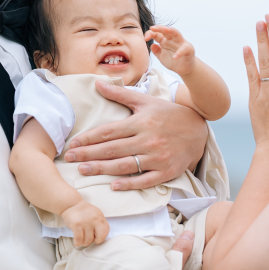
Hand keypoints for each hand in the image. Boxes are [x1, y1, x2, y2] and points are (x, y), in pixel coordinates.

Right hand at [60, 201, 109, 247]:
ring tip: (82, 240)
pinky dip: (77, 243)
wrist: (71, 204)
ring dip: (84, 243)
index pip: (106, 231)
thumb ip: (100, 223)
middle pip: (100, 237)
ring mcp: (86, 222)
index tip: (96, 238)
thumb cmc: (83, 211)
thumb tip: (101, 236)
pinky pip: (79, 240)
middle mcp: (95, 219)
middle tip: (90, 240)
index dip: (101, 237)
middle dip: (95, 241)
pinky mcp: (76, 225)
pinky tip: (77, 242)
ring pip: (88, 241)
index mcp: (100, 217)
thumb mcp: (96, 214)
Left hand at [64, 83, 207, 190]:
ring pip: (125, 166)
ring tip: (83, 171)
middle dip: (89, 154)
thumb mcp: (145, 101)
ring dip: (102, 169)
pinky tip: (113, 186)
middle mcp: (148, 140)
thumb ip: (120, 94)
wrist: (198, 130)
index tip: (73, 143)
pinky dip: (130, 184)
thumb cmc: (169, 115)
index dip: (89, 138)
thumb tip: (98, 83)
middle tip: (69, 158)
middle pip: (113, 149)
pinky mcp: (167, 171)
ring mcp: (158, 157)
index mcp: (141, 122)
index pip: (109, 131)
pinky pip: (146, 180)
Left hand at [145, 25, 195, 75]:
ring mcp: (181, 43)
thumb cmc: (173, 61)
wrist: (184, 69)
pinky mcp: (189, 49)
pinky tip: (175, 57)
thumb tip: (152, 45)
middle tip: (152, 28)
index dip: (151, 34)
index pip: (157, 34)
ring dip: (171, 31)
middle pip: (166, 31)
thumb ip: (156, 51)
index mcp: (165, 40)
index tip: (145, 38)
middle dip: (160, 28)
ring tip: (165, 30)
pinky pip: (184, 49)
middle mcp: (173, 39)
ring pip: (176, 34)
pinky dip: (179, 52)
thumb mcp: (161, 57)